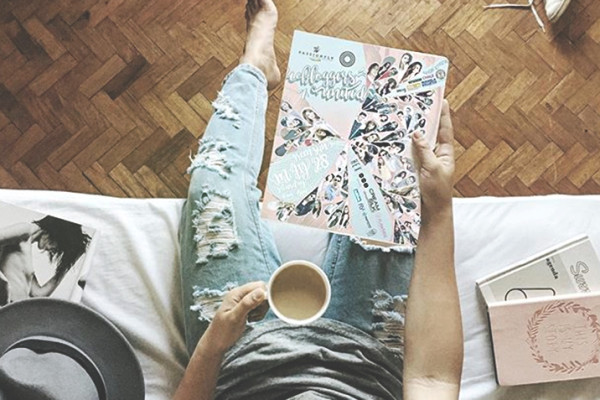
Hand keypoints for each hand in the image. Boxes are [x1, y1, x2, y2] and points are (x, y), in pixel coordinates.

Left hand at [204, 281, 268, 352]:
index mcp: (236, 293)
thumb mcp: (235, 318)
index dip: (264, 296)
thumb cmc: (222, 332)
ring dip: (261, 310)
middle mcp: (240, 295)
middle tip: (254, 314)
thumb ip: (247, 303)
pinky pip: (258, 307)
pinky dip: (259, 314)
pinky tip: (251, 320)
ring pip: (261, 300)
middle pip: (262, 292)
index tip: (259, 308)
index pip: (259, 286)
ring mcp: (242, 302)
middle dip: (263, 304)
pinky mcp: (245, 309)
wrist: (215, 344)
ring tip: (251, 318)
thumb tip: (261, 291)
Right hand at [412, 99, 454, 213]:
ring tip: (405, 118)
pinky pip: (407, 154)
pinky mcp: (413, 169)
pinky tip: (395, 139)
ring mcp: (423, 161)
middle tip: (419, 104)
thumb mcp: (433, 168)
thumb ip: (425, 151)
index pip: (445, 130)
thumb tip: (417, 133)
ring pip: (416, 143)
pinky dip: (402, 147)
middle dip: (425, 120)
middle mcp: (434, 155)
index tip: (443, 101)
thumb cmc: (437, 191)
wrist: (431, 211)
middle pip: (430, 133)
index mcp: (445, 153)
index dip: (444, 115)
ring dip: (411, 133)